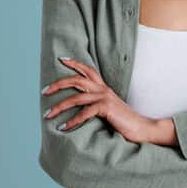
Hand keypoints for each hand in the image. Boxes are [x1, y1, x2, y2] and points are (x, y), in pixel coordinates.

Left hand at [42, 57, 157, 143]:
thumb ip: (96, 105)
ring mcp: (105, 98)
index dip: (74, 63)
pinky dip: (72, 121)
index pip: (87, 70)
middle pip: (77, 79)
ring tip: (47, 115)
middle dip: (58, 84)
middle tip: (44, 91)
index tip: (61, 59)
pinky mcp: (106, 108)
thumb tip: (78, 108)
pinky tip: (63, 128)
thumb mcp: (108, 109)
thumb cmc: (124, 122)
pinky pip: (84, 113)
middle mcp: (103, 89)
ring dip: (59, 107)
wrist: (142, 128)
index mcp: (103, 88)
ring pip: (76, 98)